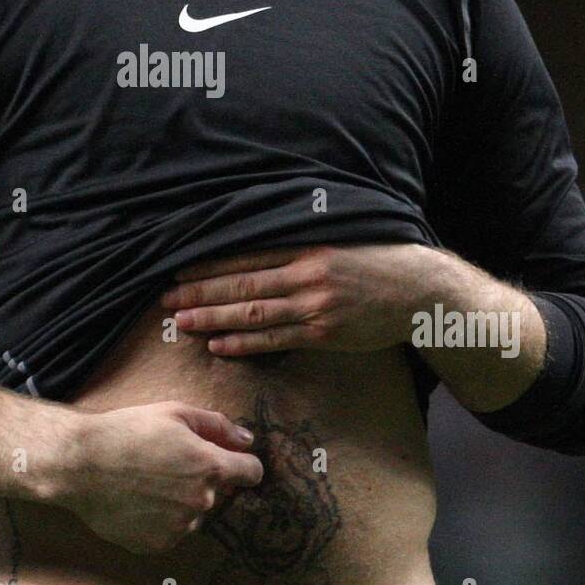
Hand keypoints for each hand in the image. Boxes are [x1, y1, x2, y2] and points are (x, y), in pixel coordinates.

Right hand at [60, 401, 263, 554]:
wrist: (82, 465)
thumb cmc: (128, 433)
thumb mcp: (175, 413)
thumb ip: (217, 426)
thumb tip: (246, 440)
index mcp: (211, 467)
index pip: (252, 472)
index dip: (242, 463)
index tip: (229, 460)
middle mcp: (201, 502)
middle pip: (220, 492)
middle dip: (205, 478)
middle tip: (172, 463)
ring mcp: (180, 527)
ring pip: (195, 513)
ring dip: (183, 501)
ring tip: (150, 482)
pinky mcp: (157, 544)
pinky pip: (172, 531)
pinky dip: (162, 519)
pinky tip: (140, 500)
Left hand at [160, 242, 443, 356]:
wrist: (418, 291)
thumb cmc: (375, 261)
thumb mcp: (337, 239)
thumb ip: (299, 243)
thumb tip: (257, 241)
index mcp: (306, 247)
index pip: (246, 256)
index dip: (209, 265)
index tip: (179, 270)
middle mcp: (306, 275)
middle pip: (242, 284)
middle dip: (200, 293)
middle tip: (166, 299)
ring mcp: (314, 306)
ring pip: (253, 313)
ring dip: (213, 319)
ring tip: (182, 323)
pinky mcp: (324, 334)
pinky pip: (276, 341)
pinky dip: (244, 344)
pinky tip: (219, 345)